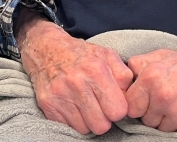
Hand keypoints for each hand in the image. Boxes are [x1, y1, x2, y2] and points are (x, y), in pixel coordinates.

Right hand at [16, 10, 133, 134]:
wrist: (46, 48)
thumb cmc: (80, 54)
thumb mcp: (106, 55)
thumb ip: (124, 75)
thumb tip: (130, 97)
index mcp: (96, 70)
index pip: (118, 111)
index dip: (117, 109)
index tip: (112, 102)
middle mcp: (77, 83)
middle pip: (102, 125)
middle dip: (103, 118)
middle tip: (98, 106)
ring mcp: (60, 95)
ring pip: (85, 129)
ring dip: (87, 120)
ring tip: (84, 104)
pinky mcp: (48, 104)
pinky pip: (69, 127)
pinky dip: (73, 120)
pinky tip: (72, 106)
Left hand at [124, 41, 176, 131]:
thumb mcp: (163, 55)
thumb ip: (139, 65)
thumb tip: (121, 78)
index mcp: (150, 75)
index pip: (128, 101)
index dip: (135, 101)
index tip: (144, 98)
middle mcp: (160, 93)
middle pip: (141, 115)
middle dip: (149, 110)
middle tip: (165, 99)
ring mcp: (174, 110)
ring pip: (155, 125)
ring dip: (163, 119)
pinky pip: (170, 131)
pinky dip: (176, 125)